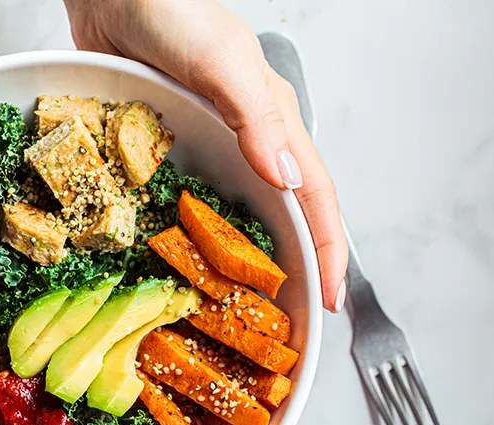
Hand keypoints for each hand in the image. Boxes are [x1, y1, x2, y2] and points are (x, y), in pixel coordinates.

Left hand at [64, 0, 347, 310]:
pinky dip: (187, 238)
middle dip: (286, 269)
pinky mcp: (164, 149)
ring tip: (231, 310)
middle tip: (282, 324)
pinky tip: (176, 264)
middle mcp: (242, 141)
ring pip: (229, 216)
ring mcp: (203, 148)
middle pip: (277, 216)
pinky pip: (182, 202)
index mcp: (271, 122)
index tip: (329, 303)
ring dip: (235, 262)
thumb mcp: (223, 61)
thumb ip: (257, 118)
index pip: (313, 197)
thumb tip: (287, 182)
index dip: (327, 251)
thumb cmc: (173, 10)